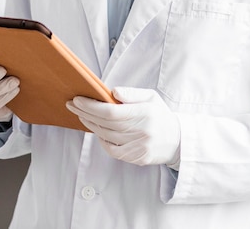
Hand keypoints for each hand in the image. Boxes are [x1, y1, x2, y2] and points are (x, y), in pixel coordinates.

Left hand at [66, 87, 180, 166]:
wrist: (177, 140)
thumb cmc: (159, 115)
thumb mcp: (150, 97)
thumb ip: (132, 94)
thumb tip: (112, 91)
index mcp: (145, 113)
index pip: (112, 112)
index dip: (92, 106)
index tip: (78, 99)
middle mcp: (142, 132)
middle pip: (106, 124)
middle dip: (86, 112)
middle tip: (72, 104)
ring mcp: (139, 147)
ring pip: (106, 136)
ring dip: (90, 124)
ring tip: (81, 114)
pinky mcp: (136, 158)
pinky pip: (112, 150)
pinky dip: (101, 140)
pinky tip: (96, 130)